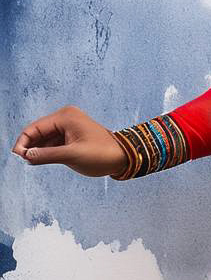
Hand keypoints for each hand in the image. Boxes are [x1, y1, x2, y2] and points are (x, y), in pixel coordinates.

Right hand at [11, 106, 129, 178]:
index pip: (33, 128)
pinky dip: (45, 151)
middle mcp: (65, 117)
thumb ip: (47, 155)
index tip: (18, 159)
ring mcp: (68, 126)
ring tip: (37, 163)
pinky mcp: (70, 136)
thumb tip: (26, 156)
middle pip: (37, 132)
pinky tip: (43, 161)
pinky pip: (51, 143)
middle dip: (29, 147)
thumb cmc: (101, 154)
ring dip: (37, 150)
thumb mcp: (72, 156)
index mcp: (65, 116)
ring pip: (43, 139)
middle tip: (26, 163)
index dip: (22, 143)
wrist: (122, 157)